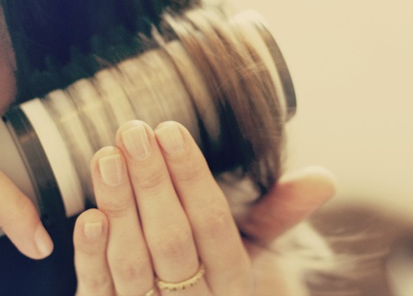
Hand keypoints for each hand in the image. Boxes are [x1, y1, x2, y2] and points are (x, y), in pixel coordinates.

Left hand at [73, 120, 334, 295]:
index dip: (191, 176)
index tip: (170, 131)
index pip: (213, 224)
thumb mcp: (251, 251)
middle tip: (132, 132)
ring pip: (133, 262)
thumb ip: (278, 215)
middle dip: (152, 183)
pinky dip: (91, 255)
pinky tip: (88, 216)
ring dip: (119, 208)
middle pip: (172, 240)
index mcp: (233, 279)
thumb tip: (324, 179)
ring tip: (107, 157)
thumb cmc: (217, 277)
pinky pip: (98, 290)